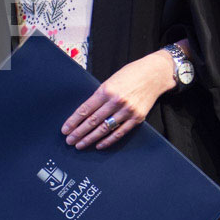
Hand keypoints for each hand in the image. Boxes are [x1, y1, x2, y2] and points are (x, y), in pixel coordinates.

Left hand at [60, 48, 175, 149]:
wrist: (154, 74)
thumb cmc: (130, 74)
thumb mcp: (110, 80)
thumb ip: (99, 95)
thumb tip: (85, 111)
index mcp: (106, 90)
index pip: (85, 109)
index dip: (74, 121)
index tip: (65, 129)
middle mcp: (116, 101)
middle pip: (93, 121)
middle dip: (79, 132)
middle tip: (69, 140)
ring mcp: (127, 111)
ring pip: (104, 129)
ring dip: (90, 138)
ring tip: (80, 144)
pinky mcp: (137, 118)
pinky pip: (120, 132)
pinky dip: (108, 140)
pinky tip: (99, 145)